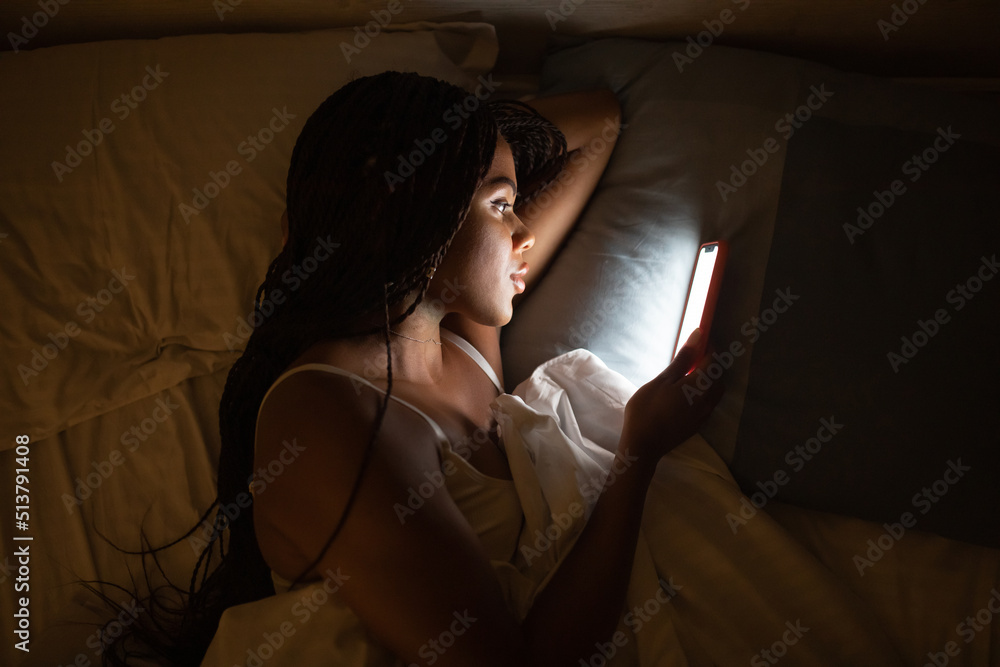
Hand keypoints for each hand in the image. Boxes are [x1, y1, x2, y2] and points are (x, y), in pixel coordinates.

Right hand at [620, 328, 725, 464]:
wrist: (643, 445)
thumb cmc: (647, 409)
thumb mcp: (662, 380)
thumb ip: (682, 359)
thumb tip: (698, 336)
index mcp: (699, 386)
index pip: (713, 360)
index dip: (709, 347)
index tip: (700, 339)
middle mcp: (707, 400)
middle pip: (718, 377)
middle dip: (711, 364)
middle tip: (694, 357)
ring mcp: (704, 415)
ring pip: (715, 392)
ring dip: (709, 380)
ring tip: (690, 376)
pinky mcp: (698, 425)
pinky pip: (709, 404)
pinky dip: (704, 394)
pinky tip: (688, 395)